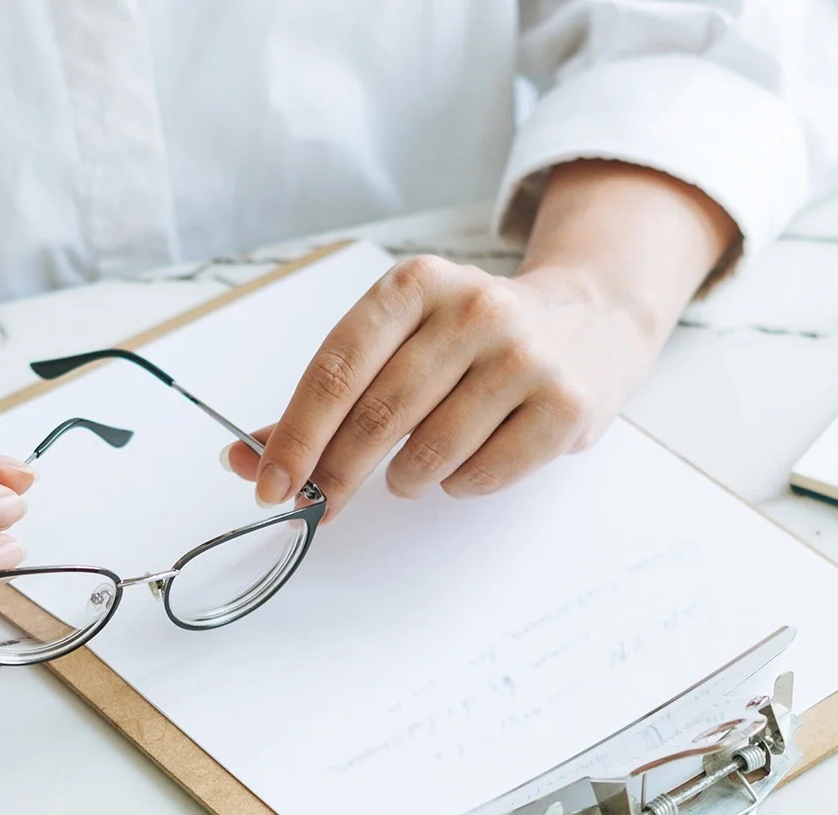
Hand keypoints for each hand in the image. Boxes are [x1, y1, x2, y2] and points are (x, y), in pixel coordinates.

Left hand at [224, 257, 659, 513]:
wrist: (592, 318)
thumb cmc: (474, 340)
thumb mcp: (401, 340)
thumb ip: (326, 397)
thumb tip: (246, 457)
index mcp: (415, 285)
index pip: (336, 370)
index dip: (295, 437)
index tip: (269, 486)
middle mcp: (472, 310)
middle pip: (377, 416)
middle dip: (335, 475)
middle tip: (319, 506)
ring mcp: (525, 356)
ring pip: (429, 453)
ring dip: (404, 480)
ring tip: (411, 468)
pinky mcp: (565, 404)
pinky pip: (481, 475)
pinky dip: (457, 486)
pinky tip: (465, 462)